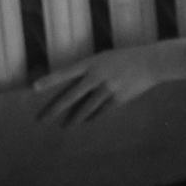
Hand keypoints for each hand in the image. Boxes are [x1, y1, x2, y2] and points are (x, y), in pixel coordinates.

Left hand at [34, 37, 185, 125]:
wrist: (151, 63)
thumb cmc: (126, 59)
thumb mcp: (105, 58)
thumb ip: (91, 71)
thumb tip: (77, 89)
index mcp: (92, 63)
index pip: (65, 73)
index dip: (50, 81)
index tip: (34, 88)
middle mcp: (97, 76)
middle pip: (71, 95)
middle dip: (56, 108)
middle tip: (43, 119)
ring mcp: (108, 89)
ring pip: (86, 108)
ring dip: (75, 118)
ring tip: (65, 127)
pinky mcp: (119, 99)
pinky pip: (102, 111)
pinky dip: (93, 117)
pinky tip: (86, 122)